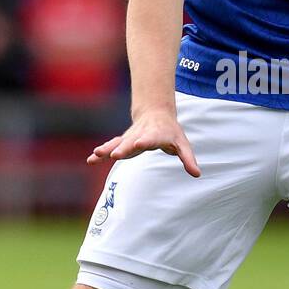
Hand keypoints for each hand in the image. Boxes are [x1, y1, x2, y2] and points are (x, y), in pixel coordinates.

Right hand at [86, 107, 200, 176]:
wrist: (156, 113)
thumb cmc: (170, 132)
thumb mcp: (182, 144)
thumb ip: (188, 158)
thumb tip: (197, 174)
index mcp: (156, 134)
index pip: (151, 138)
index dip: (145, 141)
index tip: (138, 144)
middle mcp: (140, 135)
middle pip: (131, 141)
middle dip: (123, 148)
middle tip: (115, 155)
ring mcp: (130, 138)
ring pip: (118, 143)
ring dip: (108, 149)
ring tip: (97, 154)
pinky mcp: (123, 142)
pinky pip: (111, 146)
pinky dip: (102, 153)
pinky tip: (91, 160)